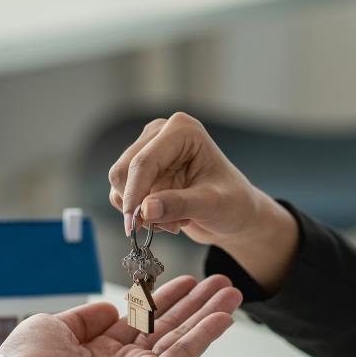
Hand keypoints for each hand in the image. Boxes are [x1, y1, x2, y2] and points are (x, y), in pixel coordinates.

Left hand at [0, 275, 240, 356]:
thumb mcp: (58, 326)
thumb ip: (87, 317)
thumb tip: (111, 308)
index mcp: (103, 351)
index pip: (146, 321)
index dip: (168, 299)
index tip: (188, 282)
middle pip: (171, 328)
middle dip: (198, 305)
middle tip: (222, 284)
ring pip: (183, 339)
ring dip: (209, 315)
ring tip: (232, 293)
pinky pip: (182, 355)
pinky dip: (205, 336)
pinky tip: (223, 318)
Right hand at [107, 112, 298, 291]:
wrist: (235, 213)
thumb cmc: (233, 203)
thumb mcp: (213, 205)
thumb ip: (180, 205)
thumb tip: (145, 210)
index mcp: (182, 130)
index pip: (144, 162)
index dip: (134, 195)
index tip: (133, 225)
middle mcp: (160, 134)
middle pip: (124, 171)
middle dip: (141, 205)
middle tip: (170, 226)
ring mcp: (148, 150)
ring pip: (120, 185)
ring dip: (144, 212)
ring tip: (177, 220)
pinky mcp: (141, 170)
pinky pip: (122, 194)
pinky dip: (142, 214)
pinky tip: (169, 217)